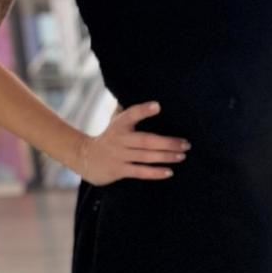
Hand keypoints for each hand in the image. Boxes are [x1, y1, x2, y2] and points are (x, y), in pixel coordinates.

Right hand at [75, 100, 189, 184]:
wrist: (85, 157)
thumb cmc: (109, 137)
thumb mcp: (116, 121)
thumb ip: (130, 111)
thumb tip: (152, 100)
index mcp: (120, 124)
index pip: (131, 114)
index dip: (144, 110)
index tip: (158, 106)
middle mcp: (120, 139)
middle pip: (147, 140)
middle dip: (168, 142)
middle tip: (186, 143)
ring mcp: (119, 155)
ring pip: (146, 156)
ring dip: (166, 156)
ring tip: (182, 156)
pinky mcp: (119, 170)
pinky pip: (140, 172)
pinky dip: (155, 172)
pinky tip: (169, 172)